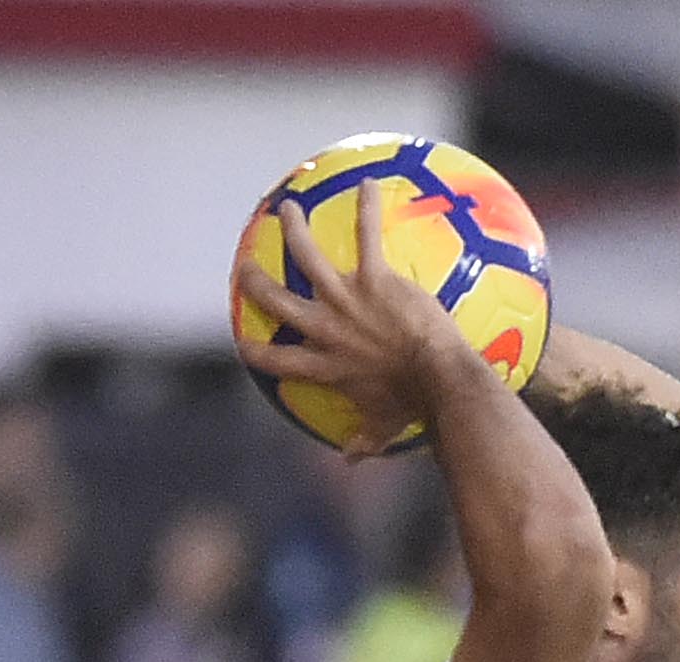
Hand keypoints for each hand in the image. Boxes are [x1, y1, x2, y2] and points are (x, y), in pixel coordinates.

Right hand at [234, 184, 479, 456]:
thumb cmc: (412, 405)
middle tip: (246, 268)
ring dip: (294, 231)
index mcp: (322, 365)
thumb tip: (349, 460)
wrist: (436, 378)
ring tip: (287, 210)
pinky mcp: (375, 280)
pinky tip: (368, 183)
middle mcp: (325, 329)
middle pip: (276, 302)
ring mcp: (347, 301)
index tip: (242, 343)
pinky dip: (367, 208)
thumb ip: (361, 443)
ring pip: (307, 259)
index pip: (274, 360)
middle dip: (255, 282)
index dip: (253, 351)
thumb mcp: (381, 428)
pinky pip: (366, 236)